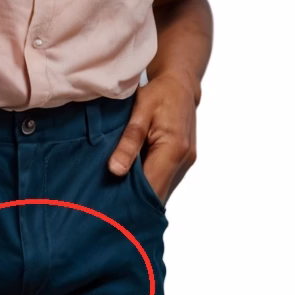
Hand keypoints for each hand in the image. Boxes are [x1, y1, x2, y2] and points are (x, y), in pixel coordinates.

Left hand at [108, 74, 196, 205]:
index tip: (112, 209)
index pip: (153, 188)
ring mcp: (185, 162)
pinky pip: (165, 179)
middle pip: (158, 193)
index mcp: (173, 148)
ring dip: (142, 193)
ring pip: (162, 189)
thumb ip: (128, 142)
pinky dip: (149, 182)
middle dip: (136, 202)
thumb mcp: (139, 112)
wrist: (180, 84)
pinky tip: (130, 179)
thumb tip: (115, 171)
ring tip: (116, 192)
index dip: (134, 202)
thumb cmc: (159, 93)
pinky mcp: (183, 161)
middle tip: (108, 206)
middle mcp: (184, 160)